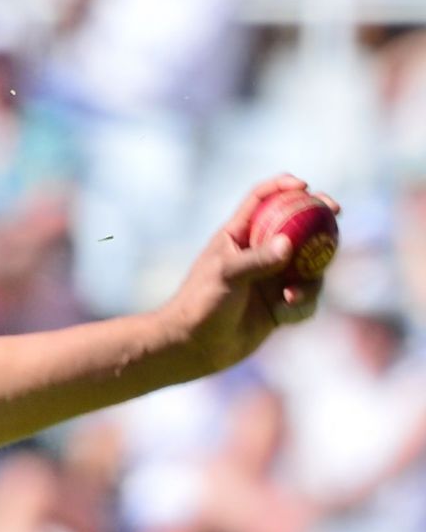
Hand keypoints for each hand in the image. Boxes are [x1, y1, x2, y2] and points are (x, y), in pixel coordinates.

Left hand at [160, 174, 340, 374]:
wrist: (196, 345)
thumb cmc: (201, 304)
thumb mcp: (226, 276)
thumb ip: (257, 259)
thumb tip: (289, 244)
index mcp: (238, 236)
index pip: (261, 201)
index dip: (282, 186)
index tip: (304, 185)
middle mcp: (258, 252)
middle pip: (297, 226)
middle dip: (319, 218)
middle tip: (335, 212)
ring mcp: (272, 277)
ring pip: (310, 265)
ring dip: (310, 279)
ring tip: (290, 296)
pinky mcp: (280, 303)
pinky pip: (308, 298)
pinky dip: (302, 305)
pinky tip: (284, 316)